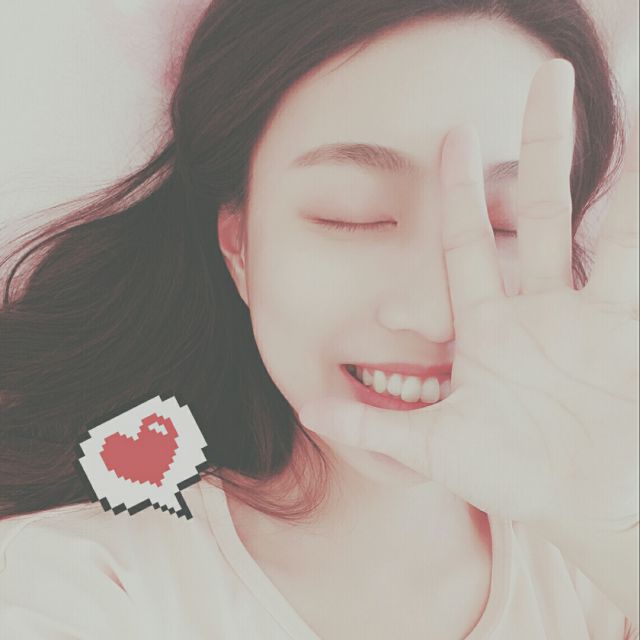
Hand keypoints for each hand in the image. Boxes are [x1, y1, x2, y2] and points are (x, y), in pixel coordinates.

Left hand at [297, 59, 638, 532]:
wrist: (579, 505)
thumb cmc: (509, 476)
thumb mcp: (433, 448)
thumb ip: (372, 427)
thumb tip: (305, 412)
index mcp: (486, 326)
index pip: (467, 244)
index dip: (458, 191)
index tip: (452, 135)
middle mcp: (537, 307)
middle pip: (537, 210)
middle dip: (541, 146)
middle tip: (546, 77)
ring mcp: (586, 313)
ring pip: (595, 222)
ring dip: (609, 166)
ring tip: (610, 101)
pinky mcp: (626, 327)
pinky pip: (635, 259)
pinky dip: (638, 215)